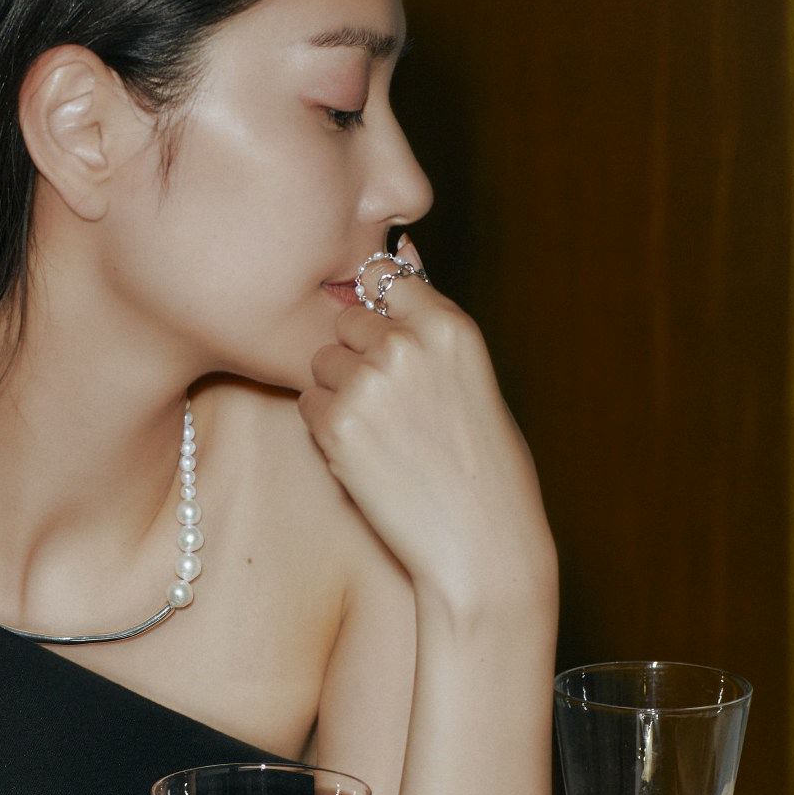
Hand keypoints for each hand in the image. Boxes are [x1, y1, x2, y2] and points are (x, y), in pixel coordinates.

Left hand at [297, 241, 554, 613]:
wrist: (480, 541)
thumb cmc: (484, 461)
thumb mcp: (471, 373)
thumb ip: (428, 322)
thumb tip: (397, 252)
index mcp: (449, 326)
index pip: (383, 275)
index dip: (380, 304)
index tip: (388, 330)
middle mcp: (405, 345)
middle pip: (346, 318)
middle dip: (357, 348)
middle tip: (388, 395)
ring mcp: (365, 384)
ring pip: (322, 360)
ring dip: (338, 386)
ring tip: (381, 428)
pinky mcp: (335, 425)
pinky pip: (309, 401)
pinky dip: (326, 423)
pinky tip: (366, 451)